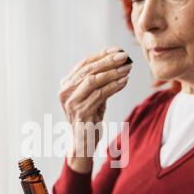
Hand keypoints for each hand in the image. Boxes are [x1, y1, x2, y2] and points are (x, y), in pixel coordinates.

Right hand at [59, 47, 132, 172]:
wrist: (83, 143)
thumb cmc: (90, 118)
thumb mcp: (93, 96)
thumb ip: (99, 81)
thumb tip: (117, 60)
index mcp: (66, 84)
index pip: (84, 63)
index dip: (102, 55)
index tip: (118, 50)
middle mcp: (65, 92)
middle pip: (89, 70)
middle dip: (108, 61)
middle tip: (125, 56)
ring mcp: (71, 103)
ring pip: (93, 80)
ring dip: (112, 73)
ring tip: (127, 68)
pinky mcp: (81, 112)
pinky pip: (100, 95)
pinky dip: (113, 86)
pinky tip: (124, 82)